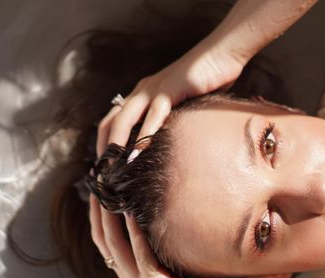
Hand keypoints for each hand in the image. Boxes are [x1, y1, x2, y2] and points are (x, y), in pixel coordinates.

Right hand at [88, 195, 252, 277]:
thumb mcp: (172, 268)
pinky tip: (132, 214)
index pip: (106, 243)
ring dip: (110, 217)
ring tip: (109, 195)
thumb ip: (165, 249)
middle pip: (104, 240)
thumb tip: (172, 220)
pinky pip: (141, 252)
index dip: (99, 220)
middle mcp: (127, 277)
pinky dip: (134, 231)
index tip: (100, 196)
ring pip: (115, 244)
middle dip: (99, 213)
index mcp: (130, 275)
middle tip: (99, 187)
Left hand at [96, 41, 243, 156]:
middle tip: (103, 176)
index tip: (106, 169)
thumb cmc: (207, 82)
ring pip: (125, 118)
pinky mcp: (170, 88)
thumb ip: (173, 120)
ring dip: (117, 145)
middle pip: (111, 121)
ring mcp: (154, 89)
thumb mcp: (185, 106)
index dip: (105, 144)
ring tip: (113, 169)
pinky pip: (153, 114)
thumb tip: (170, 145)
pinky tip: (140, 152)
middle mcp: (142, 91)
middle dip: (104, 149)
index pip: (112, 121)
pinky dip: (145, 133)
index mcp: (142, 95)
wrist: (222, 55)